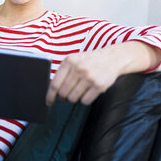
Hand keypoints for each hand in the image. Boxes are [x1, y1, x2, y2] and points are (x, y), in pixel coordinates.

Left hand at [45, 41, 160, 106]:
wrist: (112, 58)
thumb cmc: (89, 61)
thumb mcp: (74, 60)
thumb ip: (63, 72)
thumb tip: (51, 90)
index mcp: (69, 61)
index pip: (55, 84)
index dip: (50, 96)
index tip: (48, 102)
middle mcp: (78, 68)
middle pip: (63, 93)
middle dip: (63, 98)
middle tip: (66, 96)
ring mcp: (89, 77)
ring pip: (73, 98)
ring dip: (74, 98)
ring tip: (79, 91)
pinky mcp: (99, 85)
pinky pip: (85, 101)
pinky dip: (85, 100)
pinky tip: (88, 92)